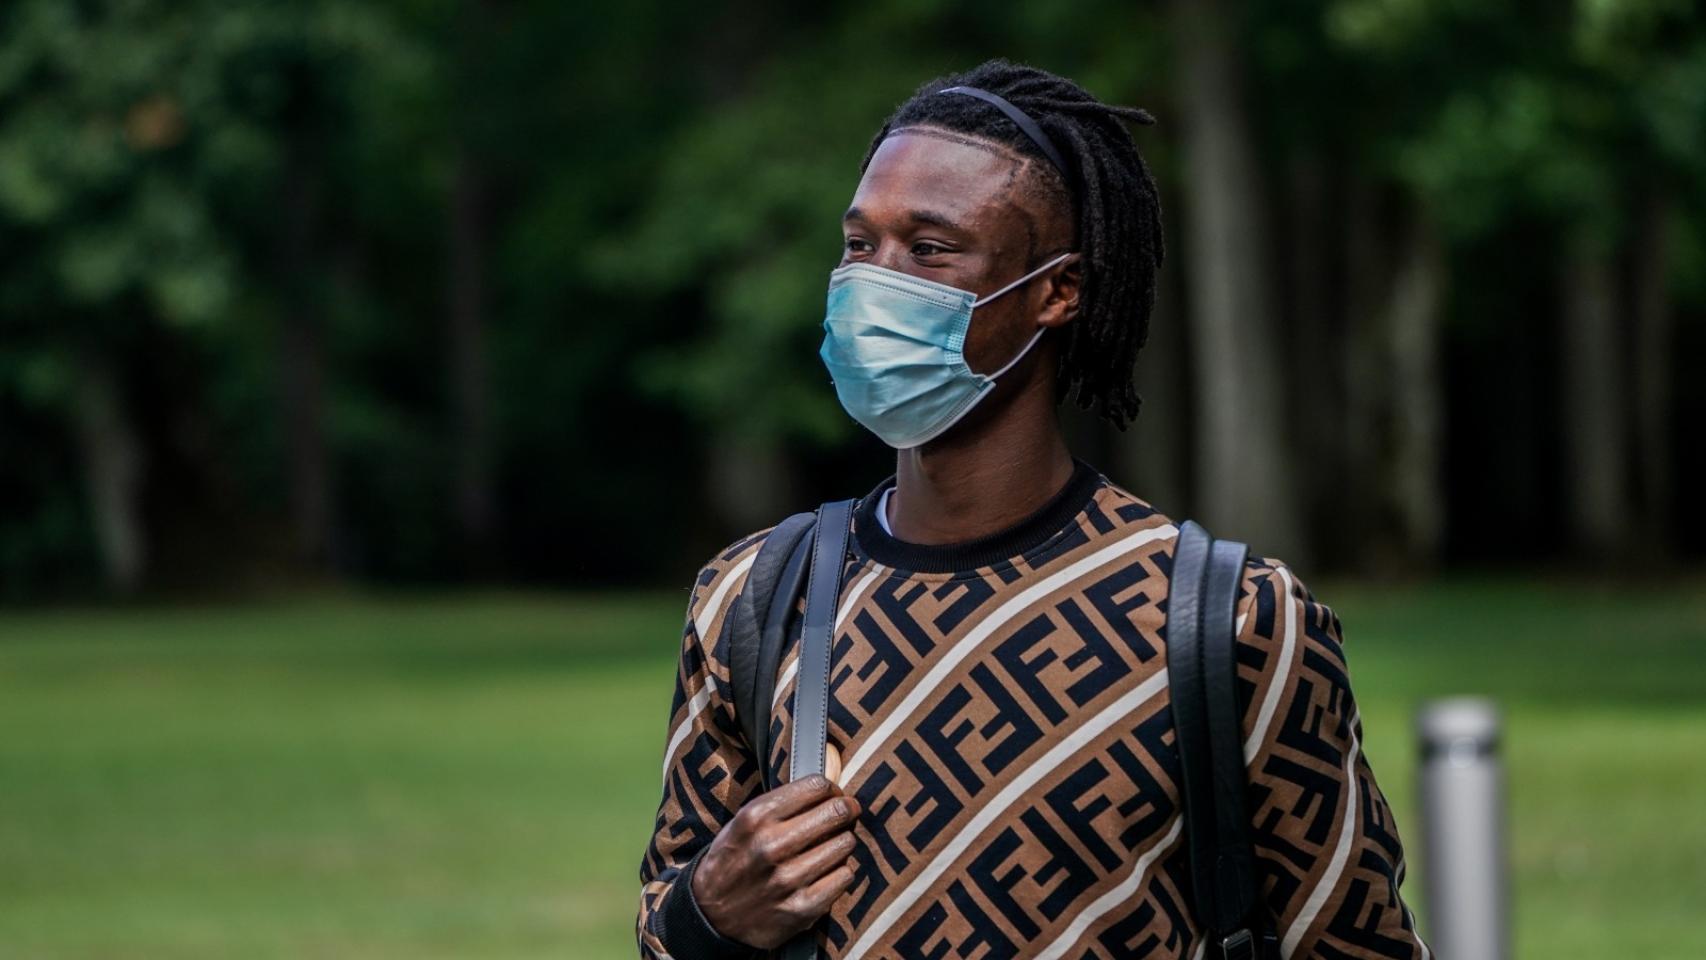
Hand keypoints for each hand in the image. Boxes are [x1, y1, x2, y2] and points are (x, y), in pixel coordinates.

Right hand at [690, 771, 861, 949]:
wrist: (710, 915)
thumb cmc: (734, 860)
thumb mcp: (743, 822)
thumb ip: (780, 804)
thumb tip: (828, 790)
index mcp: (756, 817)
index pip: (817, 786)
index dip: (832, 789)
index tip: (833, 795)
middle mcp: (772, 845)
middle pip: (837, 812)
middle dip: (847, 810)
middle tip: (846, 814)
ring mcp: (788, 879)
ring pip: (845, 844)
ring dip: (844, 842)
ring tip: (831, 846)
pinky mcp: (801, 908)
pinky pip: (844, 876)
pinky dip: (840, 871)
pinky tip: (827, 872)